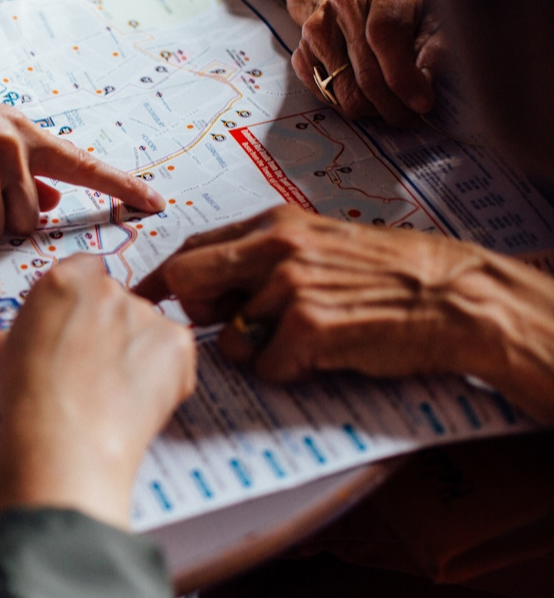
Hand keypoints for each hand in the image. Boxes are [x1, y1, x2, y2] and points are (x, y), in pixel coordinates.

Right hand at [0, 255, 194, 530]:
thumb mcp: (0, 360)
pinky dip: (166, 376)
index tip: (75, 332)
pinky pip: (177, 355)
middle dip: (109, 332)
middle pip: (117, 301)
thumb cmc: (29, 399)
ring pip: (148, 329)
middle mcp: (108, 289)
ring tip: (112, 394)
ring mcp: (146, 314)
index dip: (81, 306)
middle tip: (90, 371)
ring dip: (138, 354)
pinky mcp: (178, 344)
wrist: (65, 442)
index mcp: (64, 280)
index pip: (84, 273)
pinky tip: (138, 402)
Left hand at [135, 206, 553, 421]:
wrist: (455, 296)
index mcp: (274, 225)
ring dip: (256, 351)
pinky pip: (266, 367)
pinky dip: (289, 372)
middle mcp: (275, 248)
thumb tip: (204, 281)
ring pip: (227, 338)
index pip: (191, 249)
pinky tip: (324, 356)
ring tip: (303, 339)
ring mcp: (292, 286)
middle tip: (233, 326)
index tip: (141, 301)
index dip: (162, 282)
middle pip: (187, 282)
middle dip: (197, 314)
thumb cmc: (389, 275)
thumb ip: (264, 255)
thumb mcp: (320, 242)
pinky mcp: (310, 327)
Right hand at [279, 0, 444, 125]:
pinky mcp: (301, 51)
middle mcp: (345, 1)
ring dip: (371, 109)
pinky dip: (346, 103)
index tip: (421, 104)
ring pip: (345, 93)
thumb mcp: (431, 16)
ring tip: (387, 103)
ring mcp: (317, 28)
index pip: (386, 34)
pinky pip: (325, 96)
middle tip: (409, 116)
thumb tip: (421, 94)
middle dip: (392, 106)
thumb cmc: (400, 6)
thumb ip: (434, 51)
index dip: (403, 76)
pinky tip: (362, 92)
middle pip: (365, 73)